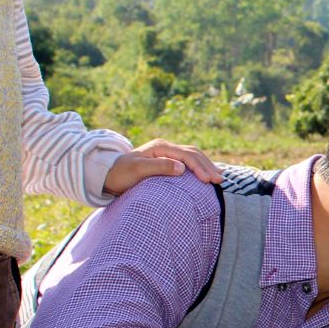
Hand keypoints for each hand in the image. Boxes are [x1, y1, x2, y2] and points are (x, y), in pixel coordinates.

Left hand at [103, 139, 223, 195]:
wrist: (109, 175)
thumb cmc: (121, 174)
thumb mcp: (137, 170)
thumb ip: (159, 167)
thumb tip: (182, 168)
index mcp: (161, 147)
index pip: (186, 155)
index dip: (199, 167)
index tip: (208, 180)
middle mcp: (166, 147)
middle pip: (193, 153)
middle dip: (207, 165)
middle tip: (219, 180)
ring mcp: (167, 153)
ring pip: (193, 156)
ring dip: (206, 166)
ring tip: (218, 177)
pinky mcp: (167, 161)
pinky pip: (189, 161)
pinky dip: (200, 167)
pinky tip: (207, 174)